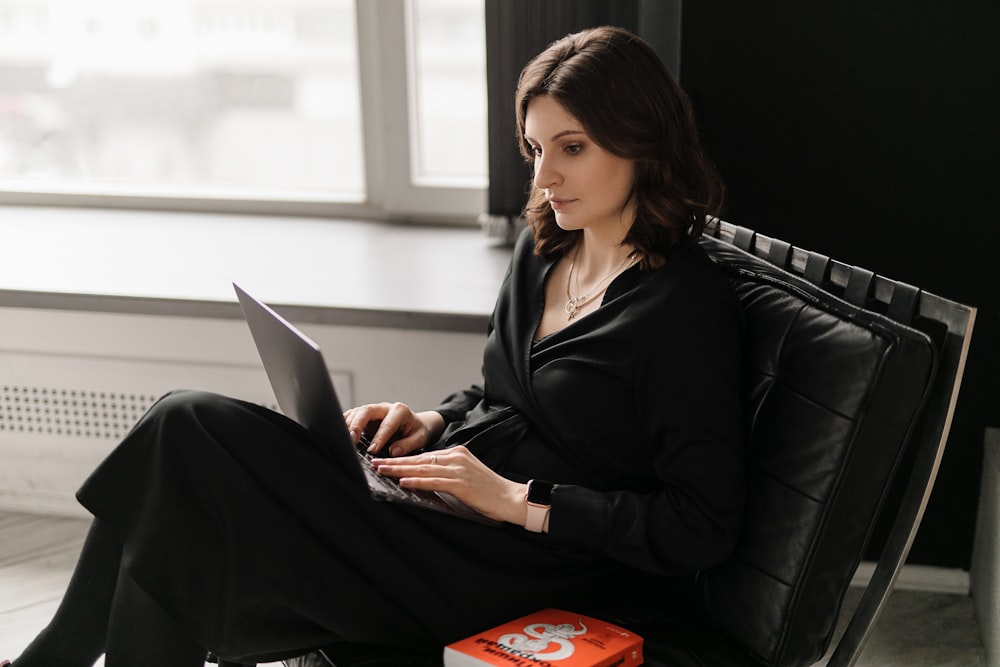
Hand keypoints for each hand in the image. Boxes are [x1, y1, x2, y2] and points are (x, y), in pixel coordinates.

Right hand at [343, 402, 444, 456]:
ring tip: (344, 439)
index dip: (379, 437)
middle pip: (366, 411)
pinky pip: (352, 416)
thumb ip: (407, 445)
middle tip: (352, 440)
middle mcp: (384, 408)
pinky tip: (340, 432)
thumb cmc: (417, 431)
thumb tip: (394, 451)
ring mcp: (373, 411)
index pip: (387, 423)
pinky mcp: (365, 416)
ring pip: (357, 412)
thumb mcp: (419, 438)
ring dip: (348, 425)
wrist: (416, 424)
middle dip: (357, 425)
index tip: (372, 450)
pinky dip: (345, 423)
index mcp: (400, 411)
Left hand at [372, 445, 527, 524]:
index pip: (425, 455)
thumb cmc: (489, 491)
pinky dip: (416, 481)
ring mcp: (458, 469)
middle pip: (420, 459)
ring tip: (382, 470)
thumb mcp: (466, 476)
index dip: (404, 458)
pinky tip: (402, 482)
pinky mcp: (460, 483)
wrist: (511, 498)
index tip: (387, 460)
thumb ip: (447, 474)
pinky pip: (433, 481)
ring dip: (400, 470)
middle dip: (396, 461)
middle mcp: (456, 457)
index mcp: (457, 453)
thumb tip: (423, 479)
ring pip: (422, 468)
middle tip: (376, 462)